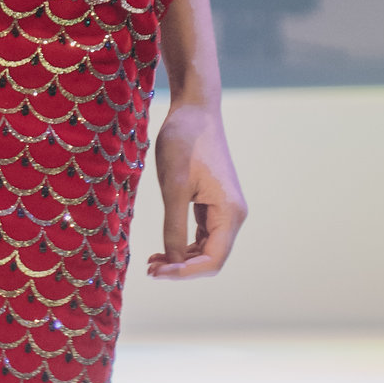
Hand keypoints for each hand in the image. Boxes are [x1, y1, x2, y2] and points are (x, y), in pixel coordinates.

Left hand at [148, 96, 246, 279]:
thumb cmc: (185, 141)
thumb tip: (172, 261)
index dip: (185, 273)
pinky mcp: (213, 203)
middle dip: (181, 268)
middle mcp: (233, 215)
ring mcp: (224, 209)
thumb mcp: (174, 187)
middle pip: (211, 259)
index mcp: (230, 213)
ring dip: (181, 259)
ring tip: (152, 262)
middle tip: (149, 269)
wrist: (195, 109)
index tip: (156, 272)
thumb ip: (174, 227)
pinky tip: (162, 249)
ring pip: (206, 249)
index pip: (213, 260)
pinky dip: (182, 245)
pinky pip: (201, 235)